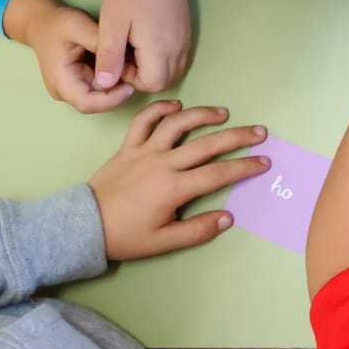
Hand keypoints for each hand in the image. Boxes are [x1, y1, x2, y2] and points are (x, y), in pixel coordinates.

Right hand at [5, 0, 134, 114]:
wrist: (43, 23)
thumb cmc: (58, 24)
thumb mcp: (77, 25)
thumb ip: (97, 40)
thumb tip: (120, 56)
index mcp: (60, 81)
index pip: (87, 103)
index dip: (111, 100)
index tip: (131, 86)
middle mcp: (64, 91)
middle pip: (96, 103)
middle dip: (117, 91)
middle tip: (135, 72)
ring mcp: (72, 90)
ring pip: (101, 96)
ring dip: (117, 85)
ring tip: (130, 65)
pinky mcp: (80, 84)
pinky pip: (100, 87)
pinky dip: (112, 78)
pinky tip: (122, 63)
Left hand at [89, 100, 271, 260]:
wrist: (84, 226)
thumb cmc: (126, 236)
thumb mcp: (163, 242)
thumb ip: (197, 230)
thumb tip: (228, 217)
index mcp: (173, 189)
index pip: (218, 174)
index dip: (244, 167)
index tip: (264, 162)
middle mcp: (162, 164)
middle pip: (207, 144)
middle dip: (237, 137)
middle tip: (259, 132)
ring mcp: (144, 151)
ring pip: (178, 124)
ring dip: (202, 115)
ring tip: (223, 113)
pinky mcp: (128, 146)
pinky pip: (144, 121)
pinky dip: (160, 109)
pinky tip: (177, 106)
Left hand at [96, 0, 191, 93]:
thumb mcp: (112, 25)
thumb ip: (109, 58)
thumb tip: (104, 85)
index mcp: (160, 50)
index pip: (152, 84)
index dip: (133, 79)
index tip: (119, 60)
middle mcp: (178, 48)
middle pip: (166, 80)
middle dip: (145, 76)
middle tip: (126, 54)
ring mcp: (185, 38)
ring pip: (174, 68)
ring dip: (155, 66)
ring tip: (135, 46)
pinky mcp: (186, 28)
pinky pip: (179, 54)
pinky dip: (164, 56)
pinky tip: (148, 37)